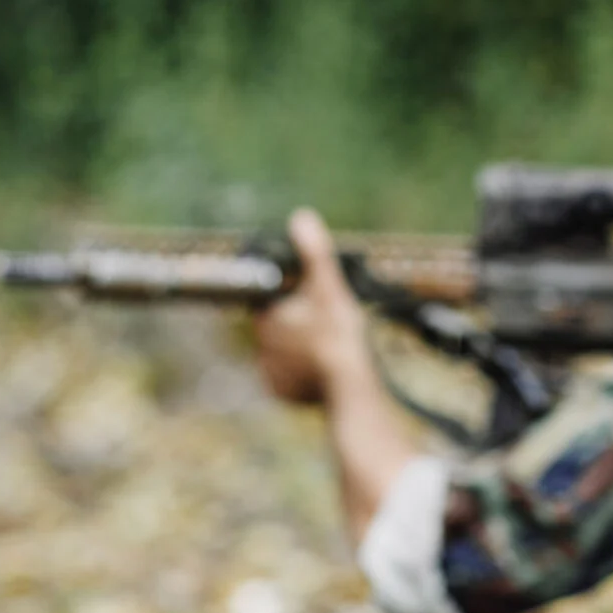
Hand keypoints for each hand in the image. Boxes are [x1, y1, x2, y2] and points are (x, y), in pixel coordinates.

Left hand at [250, 208, 373, 406]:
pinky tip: (323, 370)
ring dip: (299, 350)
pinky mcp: (286, 395)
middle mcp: (263, 348)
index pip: (268, 301)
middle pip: (277, 328)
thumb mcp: (329, 287)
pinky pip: (291, 380)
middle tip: (323, 324)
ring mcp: (273, 375)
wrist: (350, 388)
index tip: (309, 299)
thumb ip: (314, 253)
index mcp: (267, 320)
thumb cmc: (339, 335)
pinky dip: (304, 375)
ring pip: (283, 354)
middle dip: (295, 324)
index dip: (288, 297)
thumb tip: (302, 218)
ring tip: (326, 347)